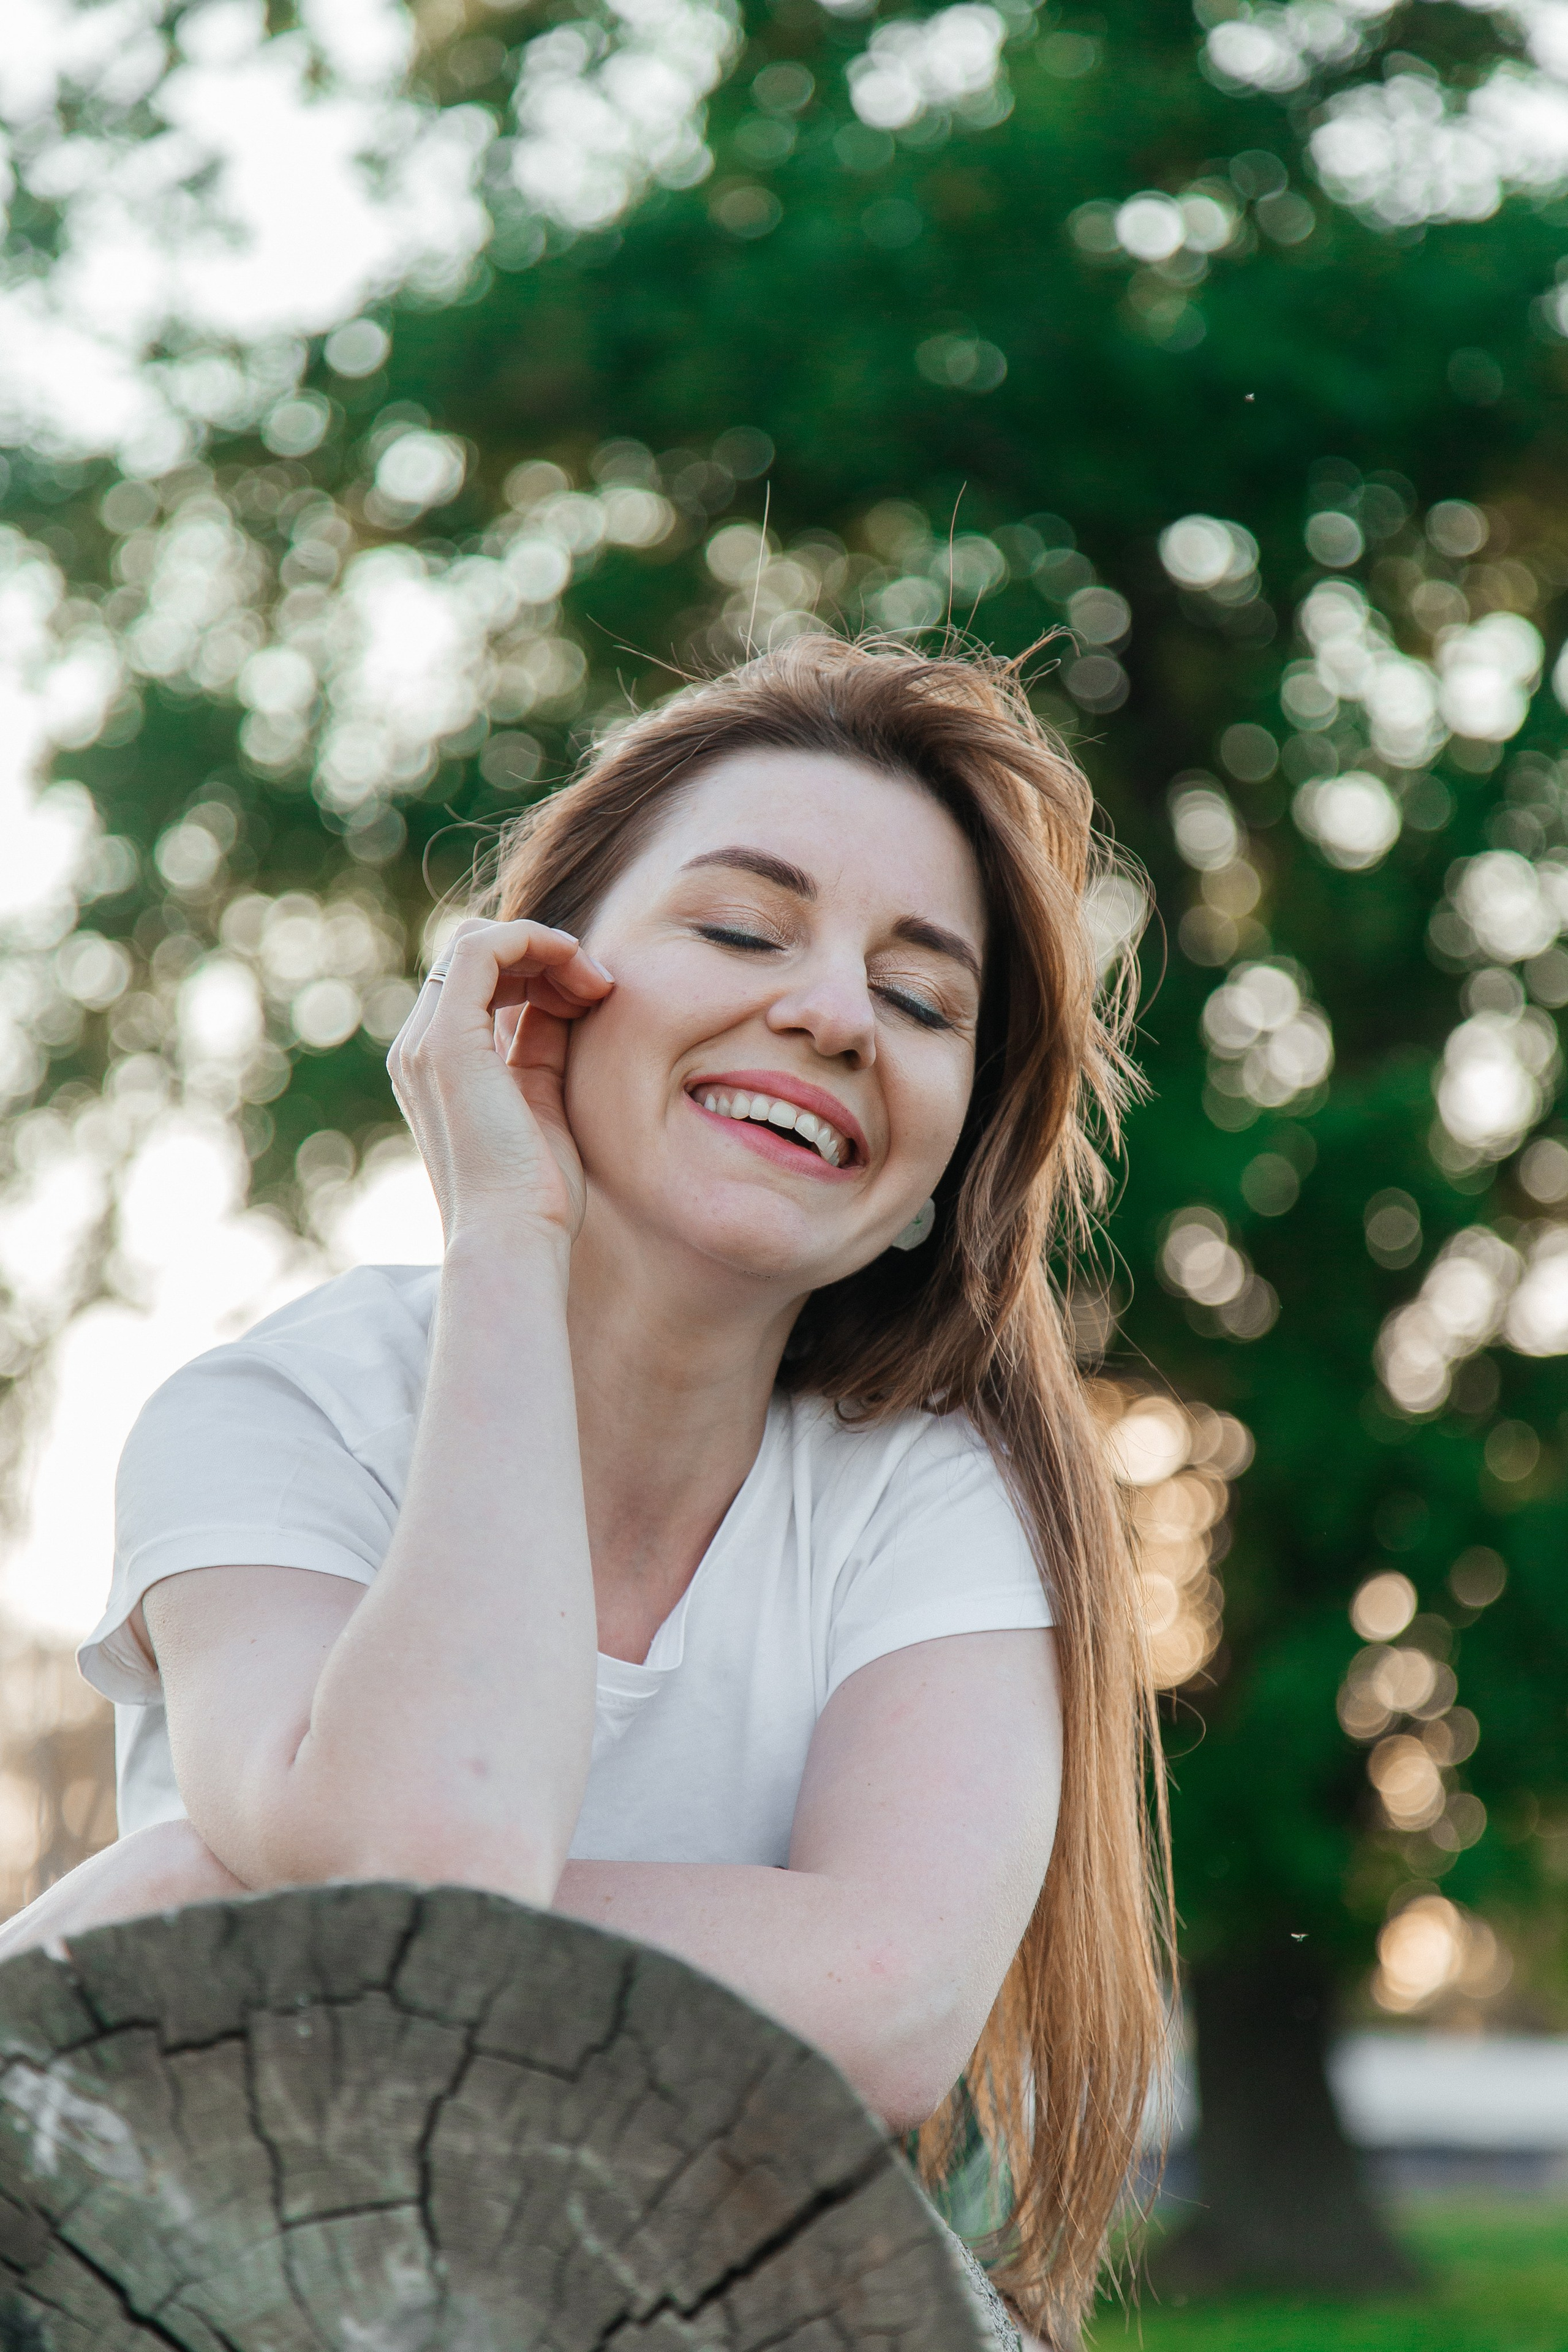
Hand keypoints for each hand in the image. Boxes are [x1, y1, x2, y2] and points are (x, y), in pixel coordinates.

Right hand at [387, 919, 613, 1248]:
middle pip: (478, 954)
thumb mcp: (544, 1101)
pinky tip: (582, 972)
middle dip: (546, 956)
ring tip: (598, 987)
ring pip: (480, 942)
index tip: (595, 1000)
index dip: (541, 971)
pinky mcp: (447, 1041)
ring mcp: (427, 1042)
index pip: (482, 981)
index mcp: (438, 1064)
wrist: (514, 1239)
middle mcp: (420, 1047)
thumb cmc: (537, 1193)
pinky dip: (537, 940)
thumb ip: (542, 1045)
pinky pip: (483, 949)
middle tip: (601, 988)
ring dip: (548, 949)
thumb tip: (565, 997)